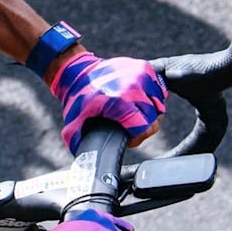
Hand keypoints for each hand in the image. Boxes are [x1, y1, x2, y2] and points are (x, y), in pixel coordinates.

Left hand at [48, 51, 166, 153]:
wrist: (78, 71)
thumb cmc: (77, 98)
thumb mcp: (73, 126)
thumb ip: (78, 144)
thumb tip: (85, 162)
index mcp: (119, 102)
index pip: (144, 128)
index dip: (137, 138)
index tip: (128, 138)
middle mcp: (133, 87)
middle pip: (153, 119)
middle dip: (143, 128)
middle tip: (129, 127)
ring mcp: (141, 76)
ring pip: (158, 105)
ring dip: (148, 113)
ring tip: (133, 114)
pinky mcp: (144, 68)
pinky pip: (158, 90)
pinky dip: (151, 98)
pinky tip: (138, 102)